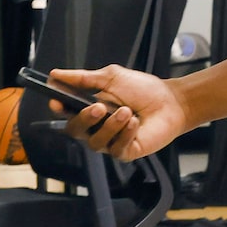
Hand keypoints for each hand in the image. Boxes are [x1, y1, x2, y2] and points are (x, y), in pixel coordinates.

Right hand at [46, 65, 188, 161]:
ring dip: (111, 126)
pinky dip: (125, 134)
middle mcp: (96, 127)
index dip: (59, 109)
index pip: (66, 113)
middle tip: (99, 107)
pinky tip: (135, 123)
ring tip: (127, 111)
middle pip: (75, 131)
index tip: (57, 101)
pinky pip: (116, 149)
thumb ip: (83, 78)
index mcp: (89, 108)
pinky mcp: (125, 152)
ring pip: (96, 142)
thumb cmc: (143, 90)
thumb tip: (56, 74)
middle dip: (84, 119)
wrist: (171, 102)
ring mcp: (110, 142)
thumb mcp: (111, 77)